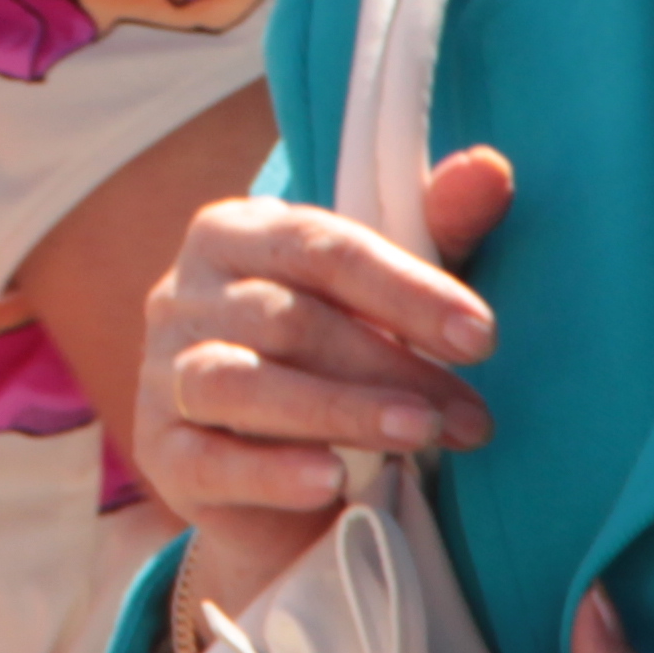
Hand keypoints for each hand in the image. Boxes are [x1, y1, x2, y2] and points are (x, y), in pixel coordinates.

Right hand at [132, 154, 513, 623]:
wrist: (277, 478)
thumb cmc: (339, 357)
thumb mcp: (390, 293)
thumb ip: (438, 228)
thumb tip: (493, 170)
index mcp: (235, 233)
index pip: (320, 248)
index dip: (405, 290)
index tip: (483, 336)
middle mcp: (184, 294)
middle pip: (288, 320)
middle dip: (390, 365)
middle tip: (470, 415)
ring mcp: (162, 373)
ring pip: (242, 384)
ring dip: (339, 410)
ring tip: (420, 437)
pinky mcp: (160, 452)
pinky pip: (207, 461)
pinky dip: (270, 471)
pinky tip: (330, 482)